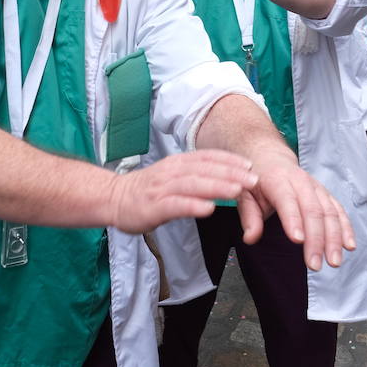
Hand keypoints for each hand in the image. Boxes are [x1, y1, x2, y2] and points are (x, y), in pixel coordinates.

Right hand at [106, 150, 257, 233]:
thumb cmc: (148, 190)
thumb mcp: (173, 176)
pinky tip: (208, 208)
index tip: (251, 166)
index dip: (230, 160)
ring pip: (192, 185)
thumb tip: (228, 177)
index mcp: (178, 163)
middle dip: (231, 174)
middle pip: (204, 170)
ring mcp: (161, 189)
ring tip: (237, 191)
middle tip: (253, 180)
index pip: (207, 158)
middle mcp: (171, 172)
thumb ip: (196, 175)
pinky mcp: (153, 207)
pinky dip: (193, 205)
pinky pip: (175, 205)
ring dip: (216, 186)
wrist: (113, 198)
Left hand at [235, 148, 354, 269]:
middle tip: (314, 264)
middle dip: (316, 239)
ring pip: (330, 212)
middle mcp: (301, 182)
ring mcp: (316, 188)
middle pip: (313, 210)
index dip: (293, 219)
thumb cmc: (257, 179)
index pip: (287, 200)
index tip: (297, 240)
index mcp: (278, 180)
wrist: (270, 157)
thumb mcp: (245, 193)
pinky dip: (346, 228)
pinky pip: (339, 211)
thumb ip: (249, 216)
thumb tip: (250, 238)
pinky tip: (349, 245)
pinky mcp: (326, 195)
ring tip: (333, 261)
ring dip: (334, 238)